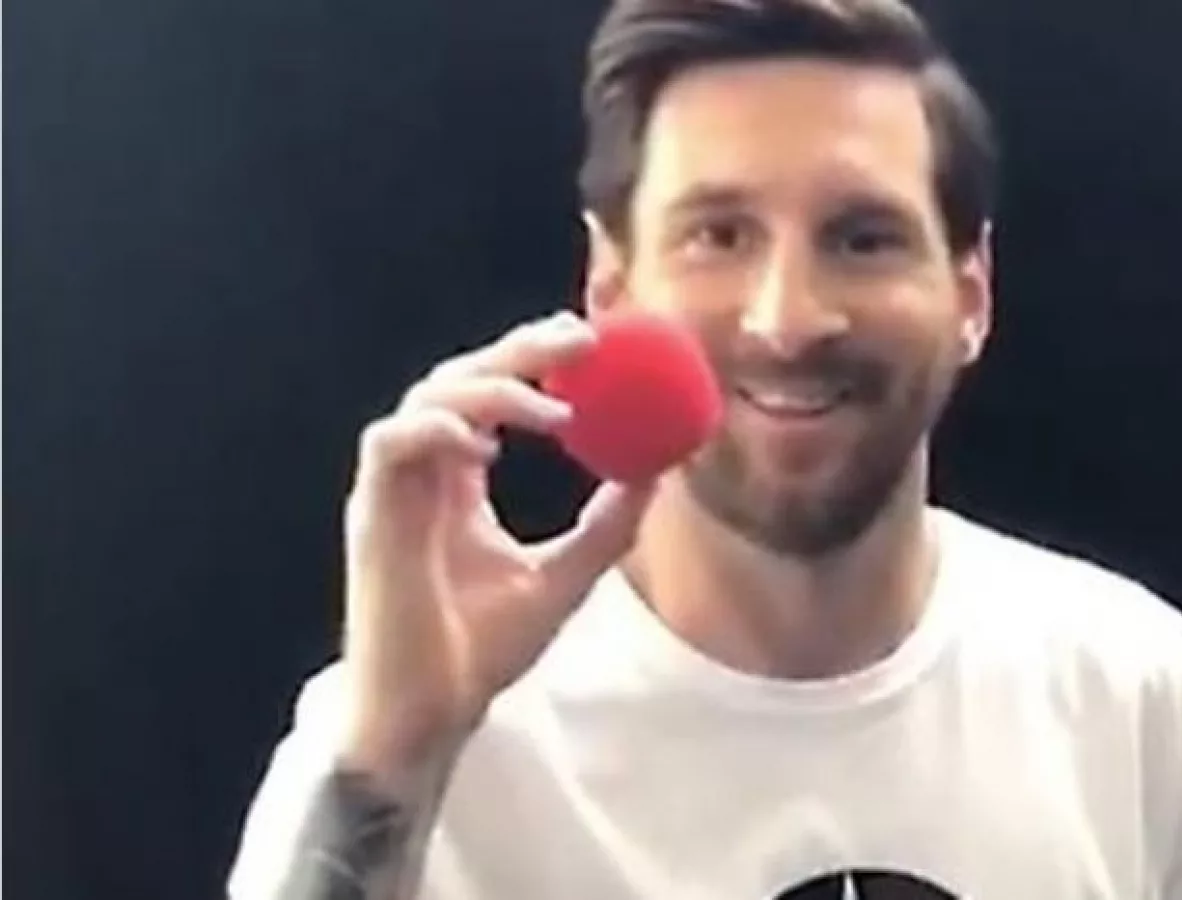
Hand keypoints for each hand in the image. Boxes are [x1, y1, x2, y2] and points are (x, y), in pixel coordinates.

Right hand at [338, 311, 653, 775]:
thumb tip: (656, 471)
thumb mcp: (566, 575)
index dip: (535, 360)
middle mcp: (425, 473)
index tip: (595, 344)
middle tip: (584, 339)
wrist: (432, 712)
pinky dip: (436, 428)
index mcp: (460, 481)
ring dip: (493, 389)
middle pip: (463, 378)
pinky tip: (484, 444)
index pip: (491, 394)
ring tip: (556, 410)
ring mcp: (394, 491)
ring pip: (427, 396)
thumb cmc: (483, 650)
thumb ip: (606, 523)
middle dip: (521, 350)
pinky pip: (390, 443)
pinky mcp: (371, 516)